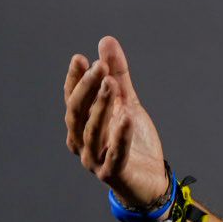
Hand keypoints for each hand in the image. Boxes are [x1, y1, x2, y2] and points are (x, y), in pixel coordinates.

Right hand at [63, 36, 168, 208]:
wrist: (149, 180)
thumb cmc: (133, 140)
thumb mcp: (127, 102)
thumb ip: (118, 75)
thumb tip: (105, 41)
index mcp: (81, 125)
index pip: (73, 99)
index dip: (75, 80)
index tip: (81, 58)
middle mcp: (81, 142)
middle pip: (78, 113)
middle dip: (87, 89)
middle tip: (99, 66)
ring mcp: (94, 160)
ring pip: (93, 131)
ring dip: (101, 106)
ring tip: (112, 84)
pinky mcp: (112, 174)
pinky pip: (116, 154)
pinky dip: (120, 136)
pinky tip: (127, 117)